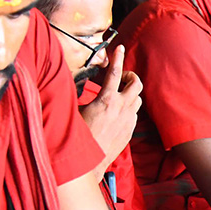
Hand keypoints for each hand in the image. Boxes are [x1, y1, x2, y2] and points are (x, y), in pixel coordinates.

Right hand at [80, 45, 142, 175]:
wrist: (87, 162)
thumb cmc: (77, 136)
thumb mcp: (75, 111)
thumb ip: (81, 96)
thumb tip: (73, 86)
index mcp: (106, 100)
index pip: (114, 72)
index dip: (117, 57)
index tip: (119, 47)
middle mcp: (120, 108)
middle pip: (137, 83)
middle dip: (131, 76)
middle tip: (121, 78)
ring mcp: (127, 120)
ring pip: (137, 98)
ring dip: (130, 93)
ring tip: (118, 95)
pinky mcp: (130, 131)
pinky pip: (134, 113)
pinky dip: (128, 108)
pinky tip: (117, 112)